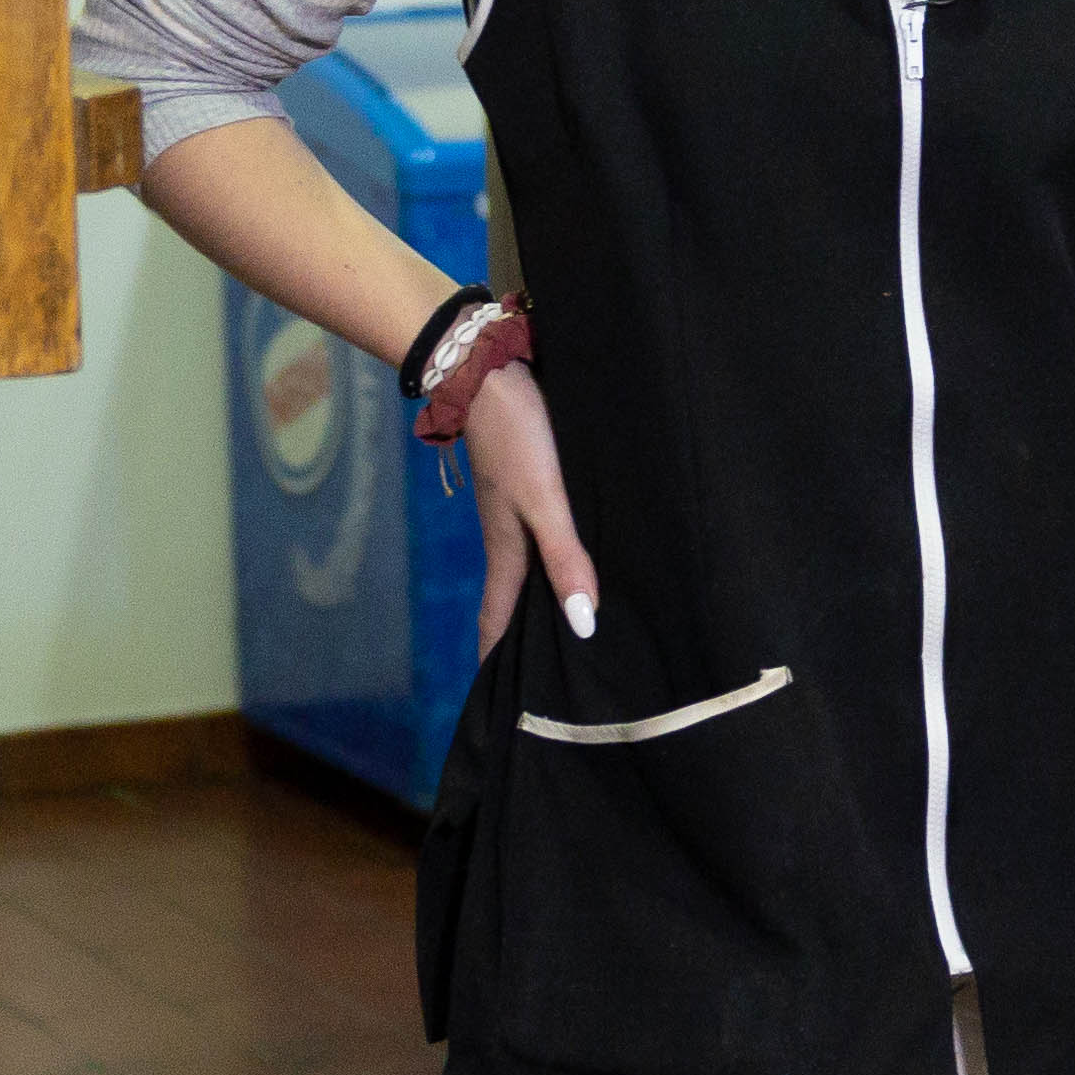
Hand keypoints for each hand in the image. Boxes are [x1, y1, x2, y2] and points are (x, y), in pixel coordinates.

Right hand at [461, 364, 599, 661]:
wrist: (489, 368)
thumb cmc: (516, 436)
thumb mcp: (544, 500)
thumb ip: (565, 558)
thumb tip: (582, 625)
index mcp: (507, 550)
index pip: (497, 621)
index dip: (496, 662)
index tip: (504, 706)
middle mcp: (510, 536)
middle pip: (516, 600)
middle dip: (524, 641)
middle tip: (549, 680)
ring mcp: (518, 508)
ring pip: (533, 566)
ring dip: (546, 598)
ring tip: (574, 628)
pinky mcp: (532, 481)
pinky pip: (546, 534)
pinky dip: (559, 558)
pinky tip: (585, 556)